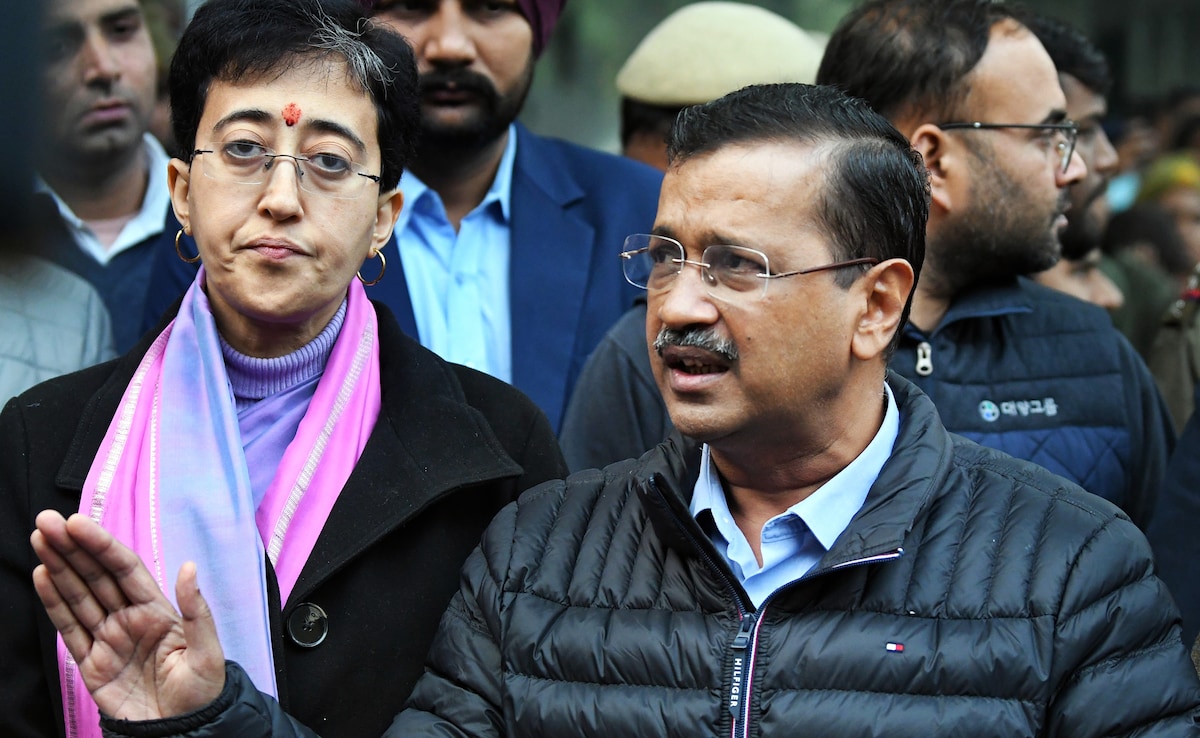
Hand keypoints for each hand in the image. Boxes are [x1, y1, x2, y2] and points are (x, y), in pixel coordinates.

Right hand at [31, 510, 225, 720]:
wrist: (183, 733)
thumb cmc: (202, 691)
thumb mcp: (208, 652)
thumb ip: (196, 611)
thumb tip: (189, 567)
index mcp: (158, 610)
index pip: (125, 569)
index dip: (101, 545)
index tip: (78, 523)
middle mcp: (130, 618)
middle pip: (96, 576)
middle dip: (72, 547)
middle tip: (46, 521)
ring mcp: (108, 639)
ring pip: (78, 596)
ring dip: (58, 567)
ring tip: (39, 538)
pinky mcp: (91, 664)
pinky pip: (69, 629)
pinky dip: (53, 603)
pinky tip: (42, 576)